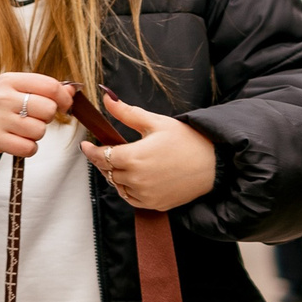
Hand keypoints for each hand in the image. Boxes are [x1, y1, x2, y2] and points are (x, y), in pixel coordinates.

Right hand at [0, 71, 67, 161]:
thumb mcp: (14, 90)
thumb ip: (43, 89)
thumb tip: (72, 90)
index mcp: (10, 80)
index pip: (49, 85)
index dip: (63, 98)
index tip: (63, 105)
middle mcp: (3, 97)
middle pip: (48, 109)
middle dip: (47, 118)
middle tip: (34, 118)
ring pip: (39, 130)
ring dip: (36, 135)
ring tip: (22, 131)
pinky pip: (28, 147)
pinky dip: (28, 148)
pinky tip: (18, 142)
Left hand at [81, 92, 217, 210]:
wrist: (216, 164)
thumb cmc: (188, 140)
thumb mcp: (156, 122)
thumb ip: (127, 112)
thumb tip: (107, 97)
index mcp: (133, 158)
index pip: (101, 156)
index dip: (91, 151)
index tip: (86, 145)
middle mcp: (136, 179)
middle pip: (108, 171)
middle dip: (105, 160)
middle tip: (109, 151)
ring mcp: (145, 194)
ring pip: (118, 186)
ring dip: (116, 175)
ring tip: (125, 163)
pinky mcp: (155, 204)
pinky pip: (131, 198)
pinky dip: (128, 189)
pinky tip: (136, 178)